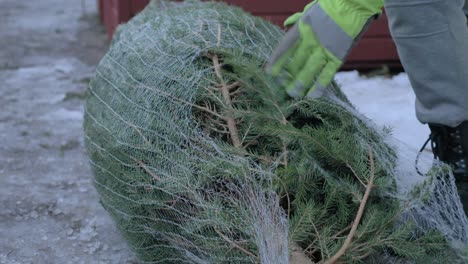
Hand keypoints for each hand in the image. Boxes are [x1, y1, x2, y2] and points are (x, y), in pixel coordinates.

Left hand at [266, 0, 382, 97]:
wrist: (354, 5)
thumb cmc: (331, 6)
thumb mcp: (310, 10)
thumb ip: (297, 19)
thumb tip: (286, 24)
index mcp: (302, 28)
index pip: (284, 47)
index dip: (276, 61)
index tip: (269, 72)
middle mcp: (311, 40)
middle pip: (295, 61)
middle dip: (287, 75)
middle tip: (281, 87)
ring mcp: (325, 49)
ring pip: (309, 70)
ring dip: (300, 83)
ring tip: (292, 94)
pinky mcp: (338, 56)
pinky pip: (327, 74)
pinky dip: (319, 86)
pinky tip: (311, 96)